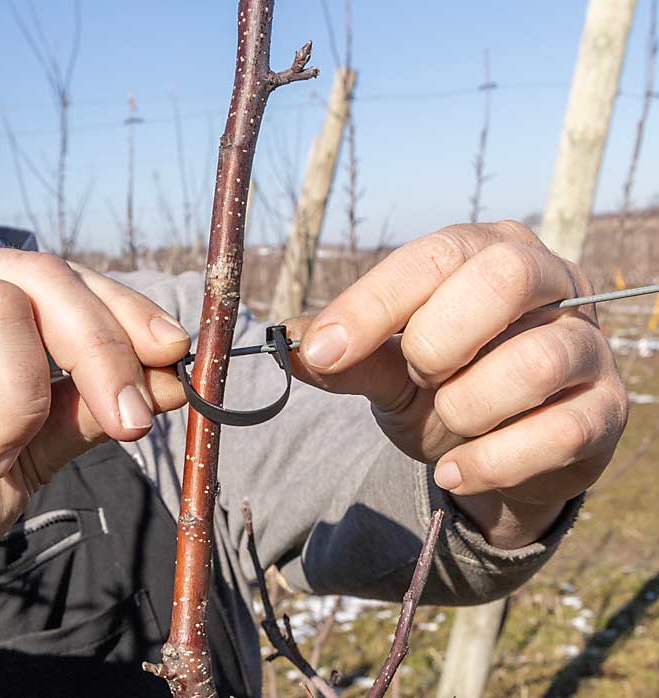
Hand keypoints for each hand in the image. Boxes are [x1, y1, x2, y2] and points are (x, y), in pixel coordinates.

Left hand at [286, 221, 627, 547]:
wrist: (500, 455)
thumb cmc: (446, 389)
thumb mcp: (391, 370)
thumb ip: (350, 358)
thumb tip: (291, 343)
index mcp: (489, 251)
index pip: (433, 255)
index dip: (373, 303)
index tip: (321, 349)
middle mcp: (552, 280)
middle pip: (502, 278)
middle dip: (436, 340)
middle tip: (417, 375)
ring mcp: (588, 345)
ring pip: (535, 360)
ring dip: (466, 405)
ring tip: (446, 420)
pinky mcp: (606, 410)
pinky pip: (558, 432)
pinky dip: (491, 460)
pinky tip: (456, 469)